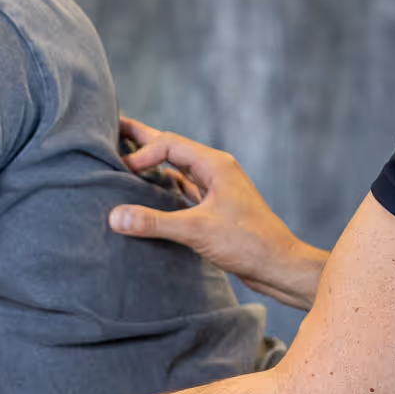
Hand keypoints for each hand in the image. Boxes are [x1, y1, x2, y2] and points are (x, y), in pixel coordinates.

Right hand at [110, 115, 325, 306]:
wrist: (279, 266)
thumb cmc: (248, 243)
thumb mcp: (197, 231)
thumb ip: (154, 222)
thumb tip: (115, 216)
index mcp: (215, 164)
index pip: (169, 144)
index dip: (142, 153)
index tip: (122, 171)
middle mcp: (216, 171)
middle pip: (172, 149)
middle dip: (144, 140)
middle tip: (115, 127)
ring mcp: (216, 189)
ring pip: (177, 169)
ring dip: (153, 164)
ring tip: (127, 158)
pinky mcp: (215, 208)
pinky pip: (184, 190)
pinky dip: (165, 187)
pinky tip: (151, 192)